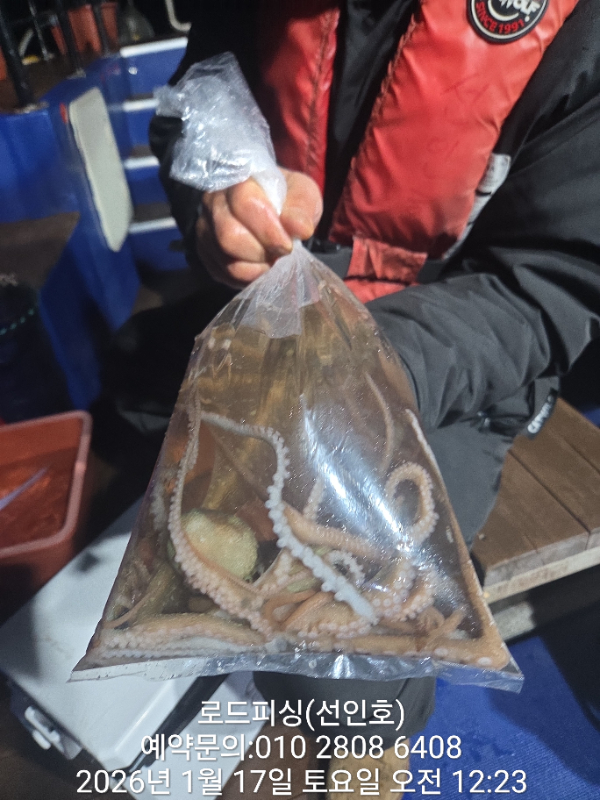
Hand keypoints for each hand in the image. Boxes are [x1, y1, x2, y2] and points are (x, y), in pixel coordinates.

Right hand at [195, 168, 321, 288]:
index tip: (287, 244)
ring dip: (256, 268)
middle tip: (279, 252)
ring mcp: (205, 227)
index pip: (244, 203)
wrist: (273, 210)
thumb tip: (300, 228)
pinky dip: (247, 277)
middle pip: (228, 236)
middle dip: (261, 253)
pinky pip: (222, 273)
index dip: (268, 230)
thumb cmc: (287, 200)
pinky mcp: (205, 251)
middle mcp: (213, 200)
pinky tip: (259, 266)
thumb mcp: (304, 195)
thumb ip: (302, 209)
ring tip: (271, 258)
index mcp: (239, 179)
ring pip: (226, 260)